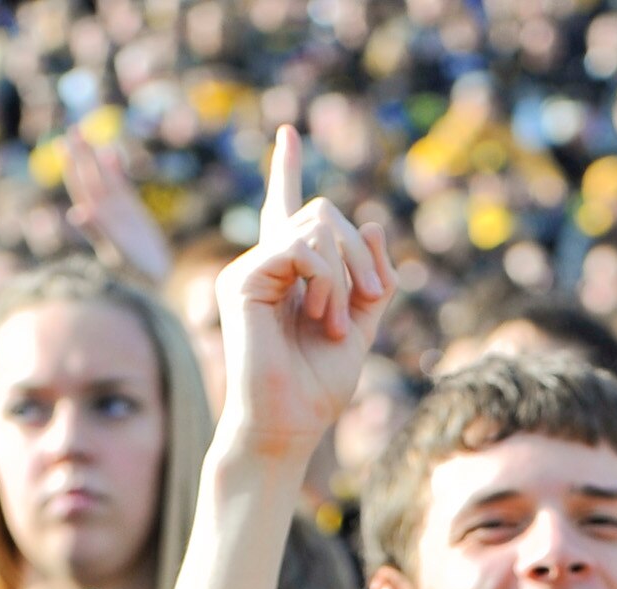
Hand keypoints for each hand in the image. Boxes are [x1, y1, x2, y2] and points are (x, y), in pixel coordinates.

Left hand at [63, 130, 172, 286]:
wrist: (155, 279)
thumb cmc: (134, 270)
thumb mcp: (114, 250)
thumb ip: (96, 230)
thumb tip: (77, 212)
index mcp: (94, 218)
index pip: (79, 186)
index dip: (71, 166)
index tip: (63, 145)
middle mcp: (103, 211)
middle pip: (88, 177)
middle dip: (79, 155)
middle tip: (73, 130)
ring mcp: (117, 209)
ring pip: (102, 178)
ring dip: (94, 158)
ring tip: (86, 135)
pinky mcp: (131, 209)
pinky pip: (120, 185)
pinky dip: (115, 170)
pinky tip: (110, 153)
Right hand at [211, 129, 393, 466]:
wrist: (288, 428)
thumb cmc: (316, 388)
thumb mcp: (361, 329)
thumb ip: (372, 283)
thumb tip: (375, 224)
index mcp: (290, 274)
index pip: (287, 210)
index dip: (286, 172)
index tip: (287, 133)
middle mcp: (265, 264)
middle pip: (322, 212)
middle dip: (359, 251)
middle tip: (372, 296)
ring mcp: (249, 268)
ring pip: (315, 224)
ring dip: (344, 273)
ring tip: (336, 323)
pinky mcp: (240, 280)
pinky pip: (297, 247)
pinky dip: (325, 277)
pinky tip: (321, 314)